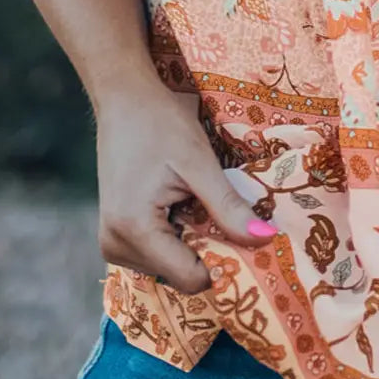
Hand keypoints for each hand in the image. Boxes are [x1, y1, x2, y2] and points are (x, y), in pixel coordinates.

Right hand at [95, 77, 275, 293]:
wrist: (124, 100)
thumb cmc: (160, 124)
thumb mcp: (200, 163)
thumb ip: (229, 206)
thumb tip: (266, 238)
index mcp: (133, 230)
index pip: (190, 278)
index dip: (225, 263)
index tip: (248, 242)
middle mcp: (115, 246)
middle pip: (181, 275)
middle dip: (210, 250)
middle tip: (225, 214)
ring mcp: (112, 243)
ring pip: (171, 267)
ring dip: (195, 242)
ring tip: (197, 202)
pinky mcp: (117, 235)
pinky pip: (159, 253)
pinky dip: (180, 236)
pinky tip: (185, 206)